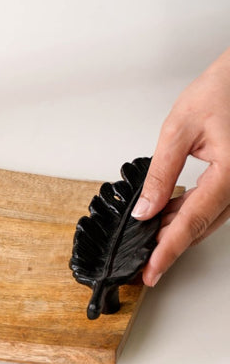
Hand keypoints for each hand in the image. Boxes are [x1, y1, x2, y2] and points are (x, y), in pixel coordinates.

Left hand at [132, 49, 229, 285]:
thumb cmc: (220, 93)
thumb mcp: (177, 131)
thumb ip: (160, 173)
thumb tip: (144, 209)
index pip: (192, 221)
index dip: (168, 249)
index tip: (151, 271)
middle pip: (201, 227)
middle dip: (170, 248)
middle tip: (144, 268)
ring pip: (207, 220)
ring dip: (177, 233)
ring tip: (148, 246)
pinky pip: (211, 206)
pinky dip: (187, 215)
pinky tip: (165, 219)